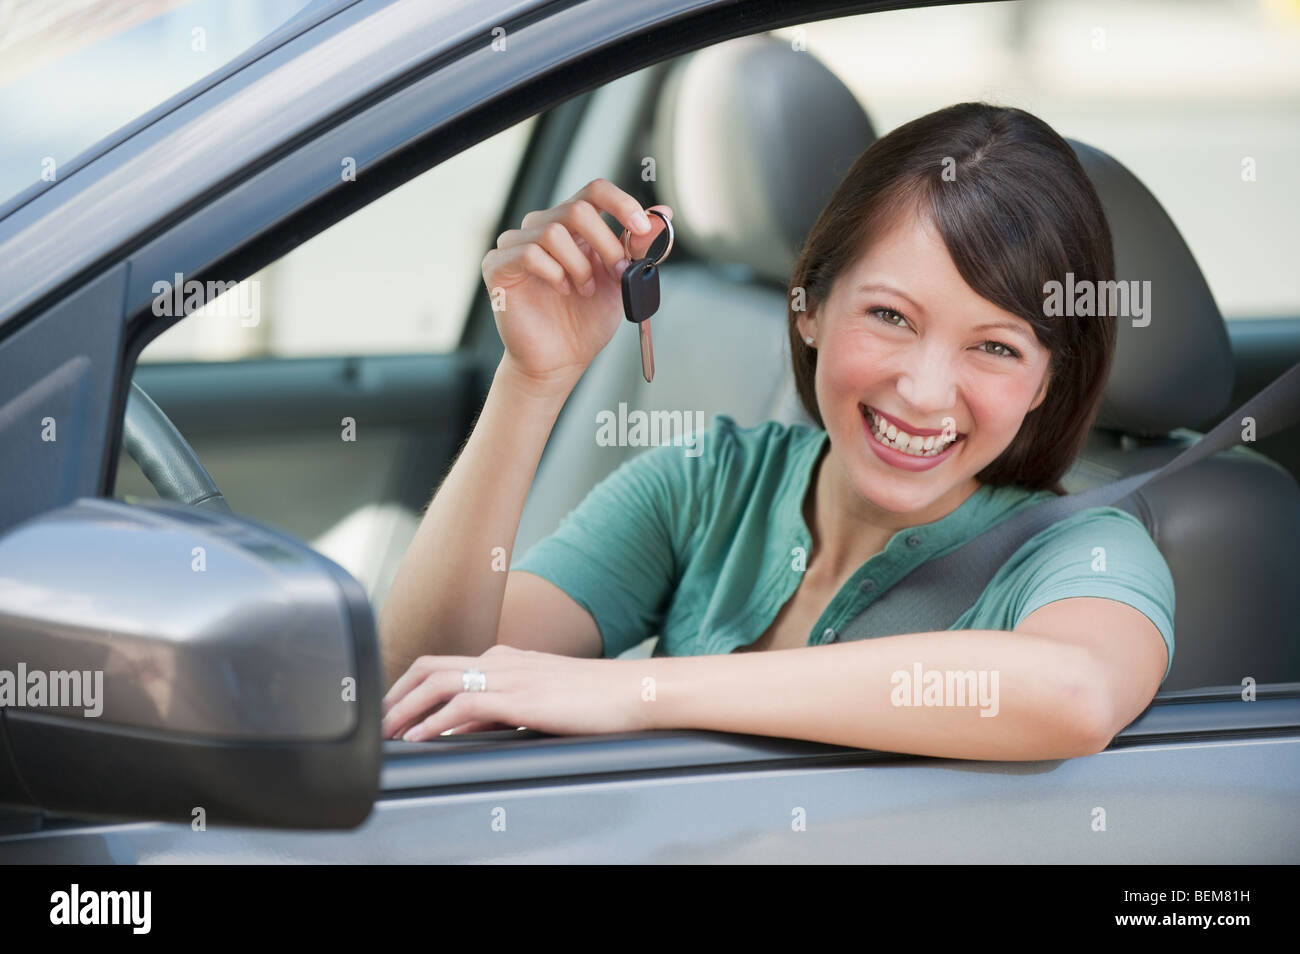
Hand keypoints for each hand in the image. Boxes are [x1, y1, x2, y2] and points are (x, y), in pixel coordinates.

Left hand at [380, 644, 650, 740]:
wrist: (636, 692)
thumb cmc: (597, 700)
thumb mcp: (539, 700)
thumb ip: (499, 708)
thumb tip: (462, 727)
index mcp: (506, 657)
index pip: (442, 664)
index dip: (408, 686)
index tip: (391, 711)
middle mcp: (502, 659)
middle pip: (429, 667)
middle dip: (395, 694)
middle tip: (376, 723)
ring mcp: (510, 675)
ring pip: (438, 682)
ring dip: (405, 708)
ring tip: (386, 733)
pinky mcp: (520, 697)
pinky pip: (463, 706)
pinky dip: (434, 722)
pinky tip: (421, 738)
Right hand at [481, 177, 671, 386]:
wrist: (560, 361)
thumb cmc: (584, 321)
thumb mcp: (621, 280)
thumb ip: (637, 247)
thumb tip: (661, 212)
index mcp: (573, 227)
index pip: (594, 191)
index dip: (620, 203)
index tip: (640, 226)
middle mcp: (542, 227)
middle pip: (577, 209)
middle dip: (606, 244)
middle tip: (617, 273)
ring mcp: (516, 244)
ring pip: (553, 232)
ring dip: (579, 266)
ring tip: (584, 290)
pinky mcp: (498, 266)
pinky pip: (529, 253)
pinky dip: (554, 273)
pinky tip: (561, 290)